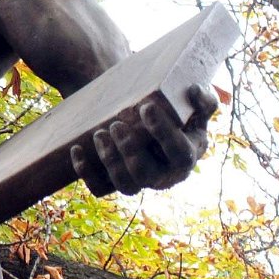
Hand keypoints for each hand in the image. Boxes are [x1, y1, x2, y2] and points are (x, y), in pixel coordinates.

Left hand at [70, 85, 218, 196]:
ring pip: (124, 184)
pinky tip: (76, 149)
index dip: (163, 133)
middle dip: (130, 150)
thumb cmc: (171, 112)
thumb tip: (193, 90)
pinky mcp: (114, 183)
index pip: (179, 152)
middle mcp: (163, 176)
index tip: (146, 108)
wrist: (143, 119)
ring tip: (99, 133)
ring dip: (109, 160)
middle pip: (147, 174)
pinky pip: (99, 188)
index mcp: (185, 156)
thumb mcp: (191, 107)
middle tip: (116, 124)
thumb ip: (202, 99)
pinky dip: (85, 171)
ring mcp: (138, 181)